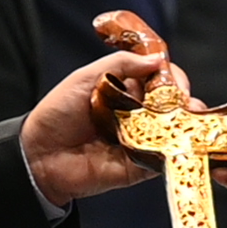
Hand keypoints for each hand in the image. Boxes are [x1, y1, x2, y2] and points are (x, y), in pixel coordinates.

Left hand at [22, 51, 178, 206]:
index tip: (174, 79)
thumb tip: (158, 59)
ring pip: (172, 132)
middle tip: (185, 101)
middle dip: (184, 101)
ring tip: (189, 119)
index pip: (159, 80)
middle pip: (171, 105)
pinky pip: (161, 160)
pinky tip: (179, 142)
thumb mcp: (86, 77)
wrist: (37, 154)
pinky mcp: (137, 167)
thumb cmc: (57, 112)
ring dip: (185, 125)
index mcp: (125, 91)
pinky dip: (173, 151)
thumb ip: (121, 64)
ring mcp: (139, 142)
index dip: (171, 77)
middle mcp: (136, 115)